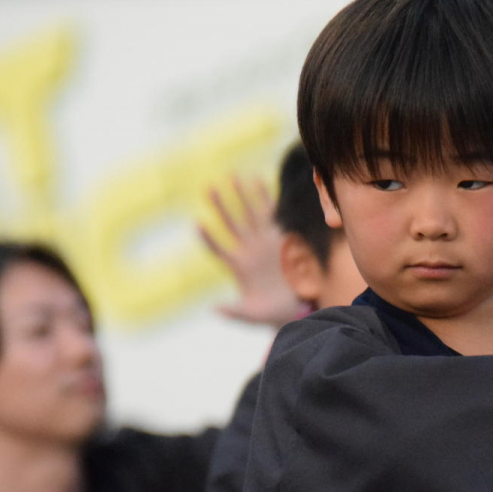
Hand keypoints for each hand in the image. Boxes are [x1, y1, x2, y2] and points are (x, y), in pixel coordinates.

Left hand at [200, 177, 304, 328]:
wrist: (296, 307)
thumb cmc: (272, 313)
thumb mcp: (253, 315)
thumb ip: (235, 311)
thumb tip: (214, 308)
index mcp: (239, 266)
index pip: (219, 249)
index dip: (208, 238)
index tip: (197, 223)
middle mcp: (249, 249)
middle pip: (231, 223)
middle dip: (220, 205)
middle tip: (207, 187)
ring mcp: (263, 241)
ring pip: (249, 214)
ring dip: (241, 196)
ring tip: (232, 176)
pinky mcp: (280, 237)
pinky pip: (271, 214)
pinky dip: (264, 198)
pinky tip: (257, 181)